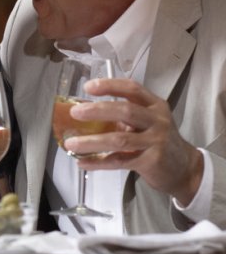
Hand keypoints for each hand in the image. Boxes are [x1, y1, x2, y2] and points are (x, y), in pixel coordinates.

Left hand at [64, 77, 203, 203]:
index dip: (110, 86)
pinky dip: (99, 162)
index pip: (132, 88)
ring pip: (120, 139)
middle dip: (97, 110)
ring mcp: (155, 142)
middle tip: (75, 112)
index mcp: (155, 105)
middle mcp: (157, 121)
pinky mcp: (151, 162)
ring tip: (70, 144)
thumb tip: (83, 111)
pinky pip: (120, 161)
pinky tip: (83, 162)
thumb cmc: (158, 140)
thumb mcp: (147, 122)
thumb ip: (122, 115)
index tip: (88, 86)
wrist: (184, 168)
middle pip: (126, 111)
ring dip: (92, 141)